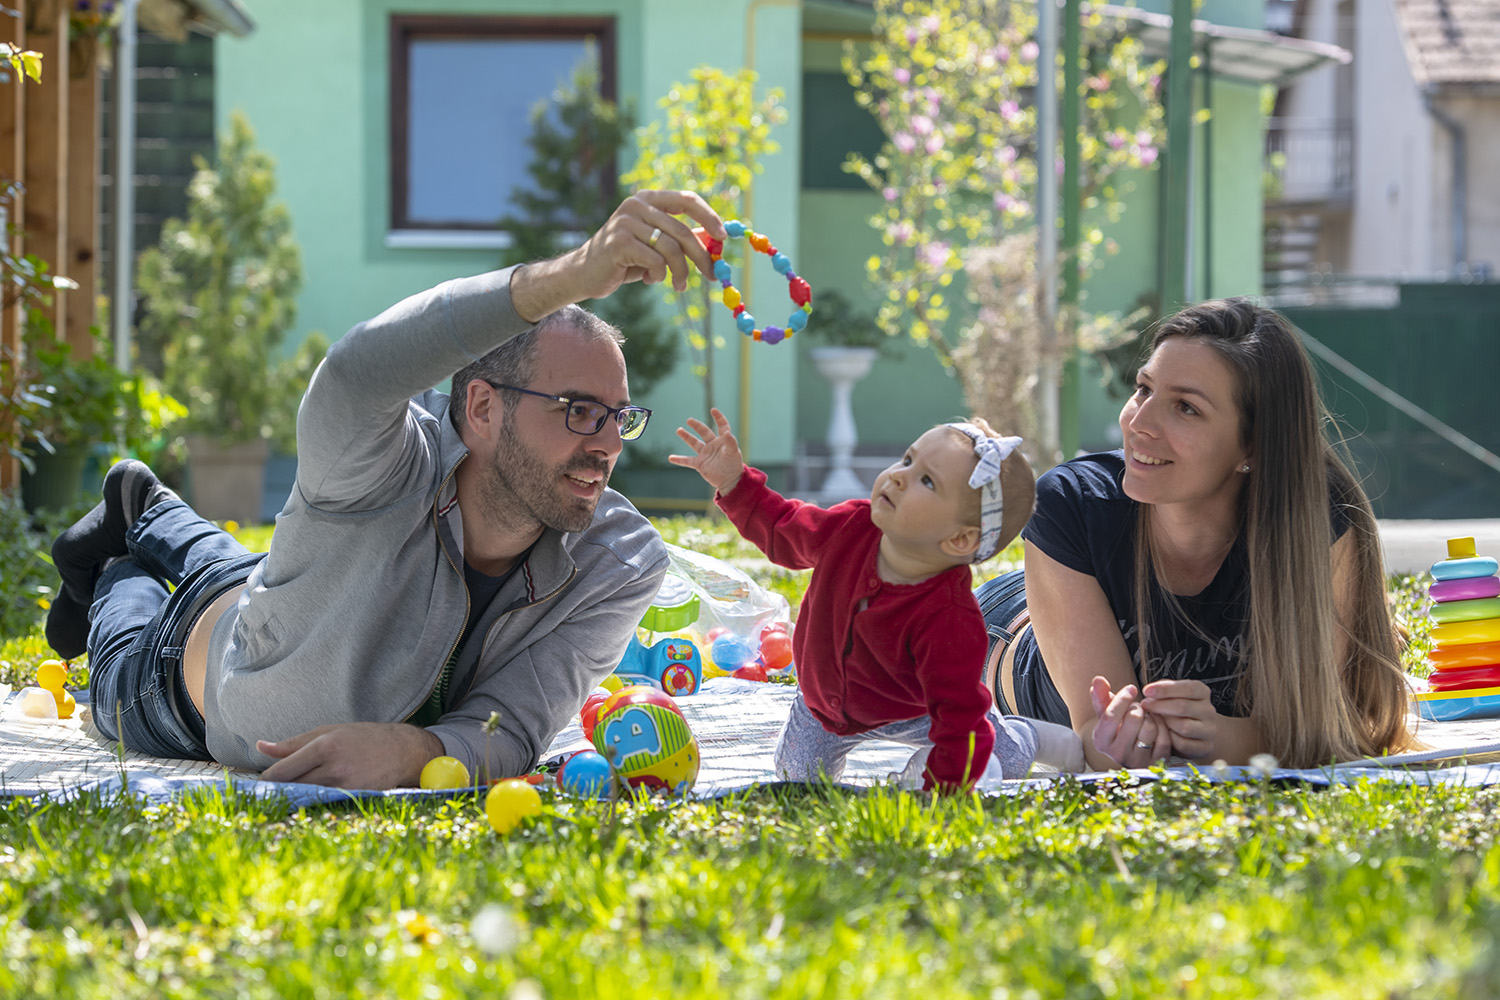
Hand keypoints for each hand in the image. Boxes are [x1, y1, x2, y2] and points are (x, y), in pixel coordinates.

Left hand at [257, 723, 444, 788]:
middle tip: (267, 795)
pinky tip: (310, 800)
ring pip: (305, 799)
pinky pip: (324, 804)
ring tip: (287, 797)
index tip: (260, 785)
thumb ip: (292, 743)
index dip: (266, 781)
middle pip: (290, 788)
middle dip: (277, 792)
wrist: (402, 750)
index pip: (282, 771)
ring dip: (293, 799)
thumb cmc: (363, 737)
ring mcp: (344, 786)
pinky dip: (313, 803)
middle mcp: (333, 768)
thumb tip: (260, 747)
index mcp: (323, 747)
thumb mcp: (328, 732)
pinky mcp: (354, 798)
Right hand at [511, 190, 726, 320]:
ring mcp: (626, 222)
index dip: (708, 217)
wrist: (584, 273)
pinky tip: (649, 279)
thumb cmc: (625, 260)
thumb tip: (714, 241)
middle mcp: (637, 205)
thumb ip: (680, 239)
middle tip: (713, 275)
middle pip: (683, 231)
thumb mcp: (655, 246)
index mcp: (647, 199)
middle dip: (701, 257)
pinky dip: (659, 276)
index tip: (723, 236)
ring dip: (681, 273)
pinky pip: (656, 262)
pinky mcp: (620, 242)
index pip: (686, 200)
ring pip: (672, 249)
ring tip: (678, 285)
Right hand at [668, 407, 745, 493]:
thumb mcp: (734, 453)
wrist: (730, 481)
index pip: (722, 426)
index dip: (718, 418)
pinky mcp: (700, 464)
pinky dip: (679, 460)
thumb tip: (727, 433)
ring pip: (694, 443)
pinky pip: (687, 461)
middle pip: (704, 432)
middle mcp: (713, 445)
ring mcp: (705, 454)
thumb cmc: (734, 466)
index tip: (713, 410)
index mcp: (723, 440)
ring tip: (679, 430)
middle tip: (689, 420)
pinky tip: (671, 458)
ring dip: (686, 437)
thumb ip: (731, 442)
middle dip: (696, 425)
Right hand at [1089, 677, 1170, 767]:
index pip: (1110, 716)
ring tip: (1147, 717)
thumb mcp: (1107, 714)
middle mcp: (1117, 754)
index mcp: (1101, 741)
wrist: (1134, 751)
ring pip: (1150, 728)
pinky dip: (1163, 726)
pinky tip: (1157, 725)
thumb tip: (1098, 679)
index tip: (1131, 688)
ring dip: (1151, 717)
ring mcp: (1137, 760)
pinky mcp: (1156, 762)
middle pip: (1133, 718)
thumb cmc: (1119, 729)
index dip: (1122, 698)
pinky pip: (1164, 738)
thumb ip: (1101, 696)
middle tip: (1138, 708)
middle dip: (1138, 707)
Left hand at [1140, 679, 1221, 760]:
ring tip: (1154, 719)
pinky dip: (1170, 739)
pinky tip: (1162, 733)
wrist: (1194, 734)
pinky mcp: (1205, 747)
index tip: (1146, 690)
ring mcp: (1209, 730)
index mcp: (1202, 693)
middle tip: (1144, 705)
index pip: (1188, 688)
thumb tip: (1149, 690)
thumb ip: (1164, 689)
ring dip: (1165, 723)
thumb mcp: (1173, 695)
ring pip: (1184, 727)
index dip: (1165, 689)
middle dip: (1159, 705)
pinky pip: (1183, 744)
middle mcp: (1208, 711)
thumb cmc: (1178, 710)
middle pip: (1183, 707)